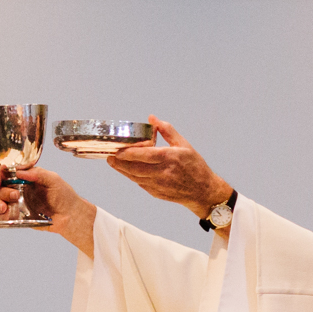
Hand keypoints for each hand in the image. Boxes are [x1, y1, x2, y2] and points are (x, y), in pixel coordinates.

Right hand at [0, 167, 96, 257]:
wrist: (71, 216)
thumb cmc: (64, 196)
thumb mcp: (53, 179)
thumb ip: (37, 173)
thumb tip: (18, 172)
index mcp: (27, 179)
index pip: (8, 173)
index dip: (0, 173)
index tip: (0, 176)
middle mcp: (20, 190)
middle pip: (1, 187)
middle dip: (3, 190)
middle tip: (15, 195)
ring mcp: (18, 204)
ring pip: (0, 201)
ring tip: (4, 207)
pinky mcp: (19, 217)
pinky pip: (3, 215)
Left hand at [106, 116, 231, 218]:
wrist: (203, 191)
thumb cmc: (195, 166)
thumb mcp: (184, 145)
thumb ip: (167, 130)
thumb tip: (152, 118)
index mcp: (170, 158)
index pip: (145, 155)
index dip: (129, 153)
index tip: (118, 149)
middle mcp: (163, 173)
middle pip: (135, 168)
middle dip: (119, 162)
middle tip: (109, 156)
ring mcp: (159, 185)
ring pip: (135, 177)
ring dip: (122, 170)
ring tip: (113, 162)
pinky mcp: (157, 193)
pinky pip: (140, 184)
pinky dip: (132, 176)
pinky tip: (127, 170)